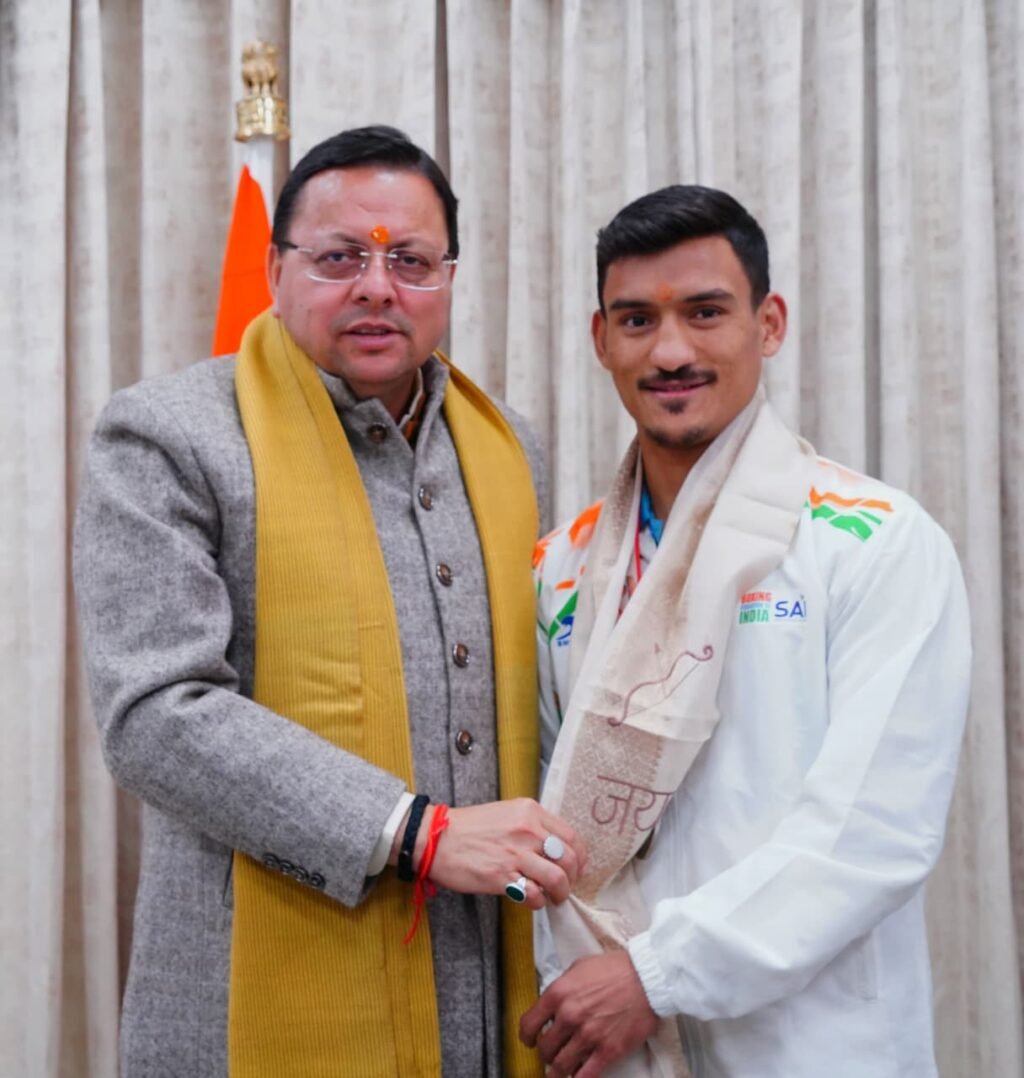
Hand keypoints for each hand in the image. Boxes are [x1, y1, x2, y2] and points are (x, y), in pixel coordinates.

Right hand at [398, 798, 585, 908]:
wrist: (437, 837)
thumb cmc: (470, 827)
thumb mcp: (507, 813)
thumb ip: (532, 826)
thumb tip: (556, 848)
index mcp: (530, 812)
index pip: (571, 836)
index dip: (579, 857)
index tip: (577, 868)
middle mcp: (527, 830)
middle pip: (569, 858)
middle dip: (572, 878)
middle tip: (565, 887)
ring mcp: (515, 854)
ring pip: (556, 879)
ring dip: (559, 893)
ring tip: (552, 898)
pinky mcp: (502, 877)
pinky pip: (534, 895)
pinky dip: (537, 902)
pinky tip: (531, 900)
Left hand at [519, 951, 658, 1075]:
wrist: (646, 978)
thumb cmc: (616, 969)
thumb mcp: (578, 968)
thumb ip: (562, 987)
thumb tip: (552, 1003)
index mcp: (559, 993)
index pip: (529, 1024)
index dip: (526, 1037)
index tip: (530, 1040)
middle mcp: (570, 1015)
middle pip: (545, 1049)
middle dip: (545, 1053)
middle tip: (550, 1052)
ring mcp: (588, 1035)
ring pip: (560, 1066)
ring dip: (558, 1070)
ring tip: (560, 1067)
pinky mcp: (608, 1050)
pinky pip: (585, 1076)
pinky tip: (577, 1075)